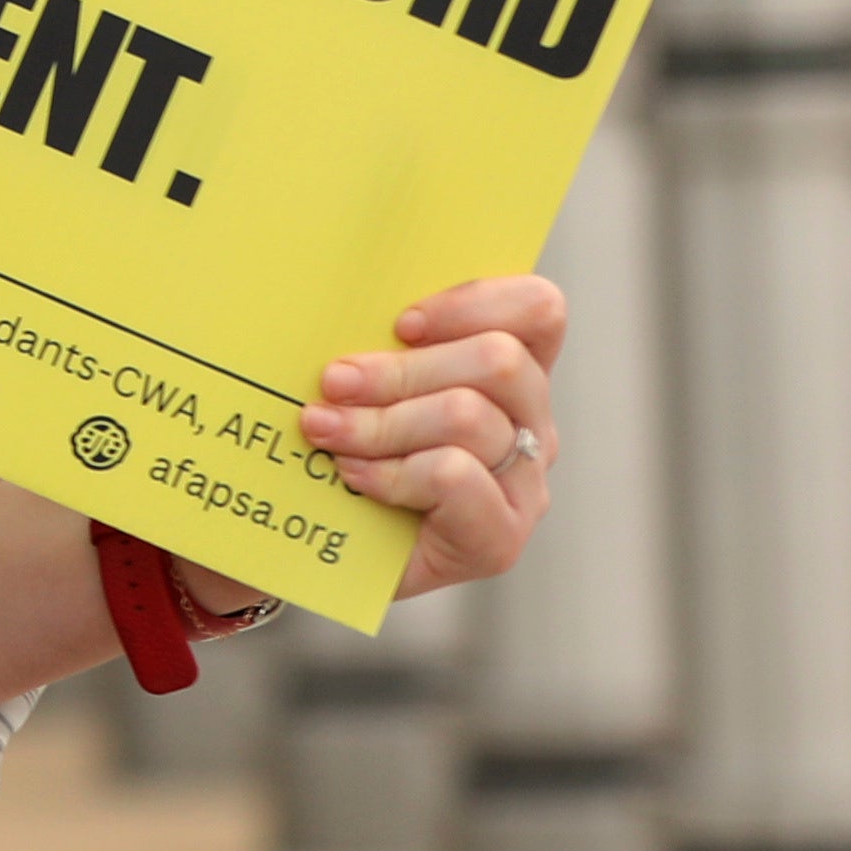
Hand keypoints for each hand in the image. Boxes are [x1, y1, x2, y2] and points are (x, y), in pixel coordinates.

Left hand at [285, 271, 562, 609]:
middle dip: (401, 368)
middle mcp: (531, 427)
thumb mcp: (359, 386)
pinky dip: (390, 471)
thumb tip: (341, 299)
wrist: (313, 551)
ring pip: (467, 416)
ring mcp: (523, 485)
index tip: (400, 323)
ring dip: (380, 420)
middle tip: (334, 381)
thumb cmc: (335, 453)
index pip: (537, 311)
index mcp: (512, 377)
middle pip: (498, 360)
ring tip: (325, 431)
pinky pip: (452, 475)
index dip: (474, 302)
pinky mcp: (499, 539)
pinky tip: (352, 478)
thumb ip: (376, 345)